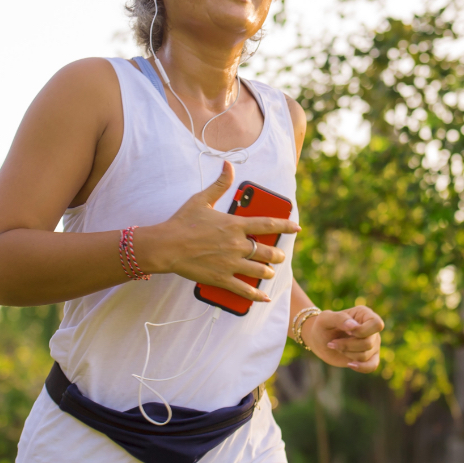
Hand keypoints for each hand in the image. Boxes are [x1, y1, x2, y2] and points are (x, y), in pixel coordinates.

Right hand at [138, 161, 300, 301]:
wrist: (166, 246)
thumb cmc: (183, 221)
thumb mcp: (202, 199)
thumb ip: (219, 184)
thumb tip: (228, 166)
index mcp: (234, 225)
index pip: (267, 224)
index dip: (284, 225)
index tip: (296, 227)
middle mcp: (237, 245)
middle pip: (267, 251)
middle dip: (276, 254)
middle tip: (279, 255)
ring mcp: (230, 263)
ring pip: (259, 270)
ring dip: (268, 271)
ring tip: (270, 271)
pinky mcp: (221, 278)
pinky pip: (244, 289)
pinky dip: (255, 295)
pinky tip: (263, 297)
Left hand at [303, 306, 383, 372]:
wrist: (319, 340)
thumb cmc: (323, 326)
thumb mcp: (325, 319)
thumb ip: (339, 318)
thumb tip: (354, 326)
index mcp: (364, 314)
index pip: (376, 324)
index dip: (362, 331)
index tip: (347, 332)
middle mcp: (371, 328)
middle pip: (369, 342)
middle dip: (348, 345)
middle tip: (332, 343)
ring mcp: (372, 343)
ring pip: (366, 355)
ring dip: (347, 353)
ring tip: (336, 347)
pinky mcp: (369, 357)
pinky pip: (372, 366)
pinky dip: (361, 367)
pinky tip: (349, 364)